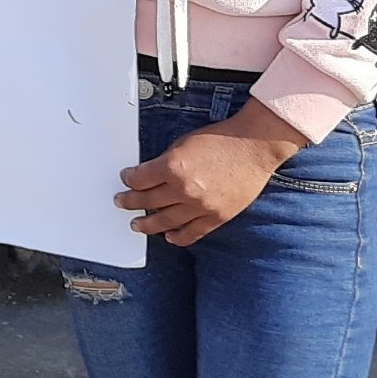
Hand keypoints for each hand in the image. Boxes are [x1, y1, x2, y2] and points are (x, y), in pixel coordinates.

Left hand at [114, 100, 304, 245]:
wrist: (254, 146)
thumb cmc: (222, 140)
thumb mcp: (184, 142)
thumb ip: (166, 161)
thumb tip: (151, 175)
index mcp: (173, 167)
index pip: (140, 179)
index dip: (129, 179)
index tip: (126, 180)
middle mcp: (184, 189)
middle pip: (148, 200)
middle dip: (130, 201)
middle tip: (122, 202)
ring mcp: (201, 206)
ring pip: (165, 221)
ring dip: (148, 224)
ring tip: (137, 224)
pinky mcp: (216, 217)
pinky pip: (192, 233)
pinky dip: (177, 237)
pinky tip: (168, 236)